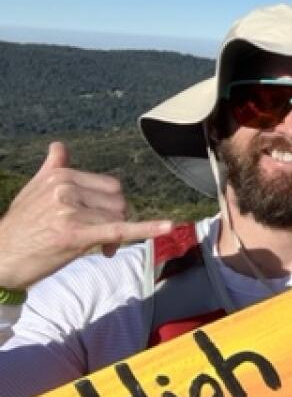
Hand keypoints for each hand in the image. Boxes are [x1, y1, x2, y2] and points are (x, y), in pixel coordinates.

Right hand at [0, 142, 172, 290]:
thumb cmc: (19, 228)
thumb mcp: (32, 191)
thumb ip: (52, 168)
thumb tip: (59, 146)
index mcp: (61, 176)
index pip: (109, 186)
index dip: (110, 206)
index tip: (98, 221)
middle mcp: (66, 188)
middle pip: (118, 202)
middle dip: (114, 220)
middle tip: (101, 239)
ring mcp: (71, 211)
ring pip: (118, 218)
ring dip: (115, 237)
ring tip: (99, 250)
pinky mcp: (76, 234)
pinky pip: (120, 230)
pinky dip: (146, 229)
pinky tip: (168, 227)